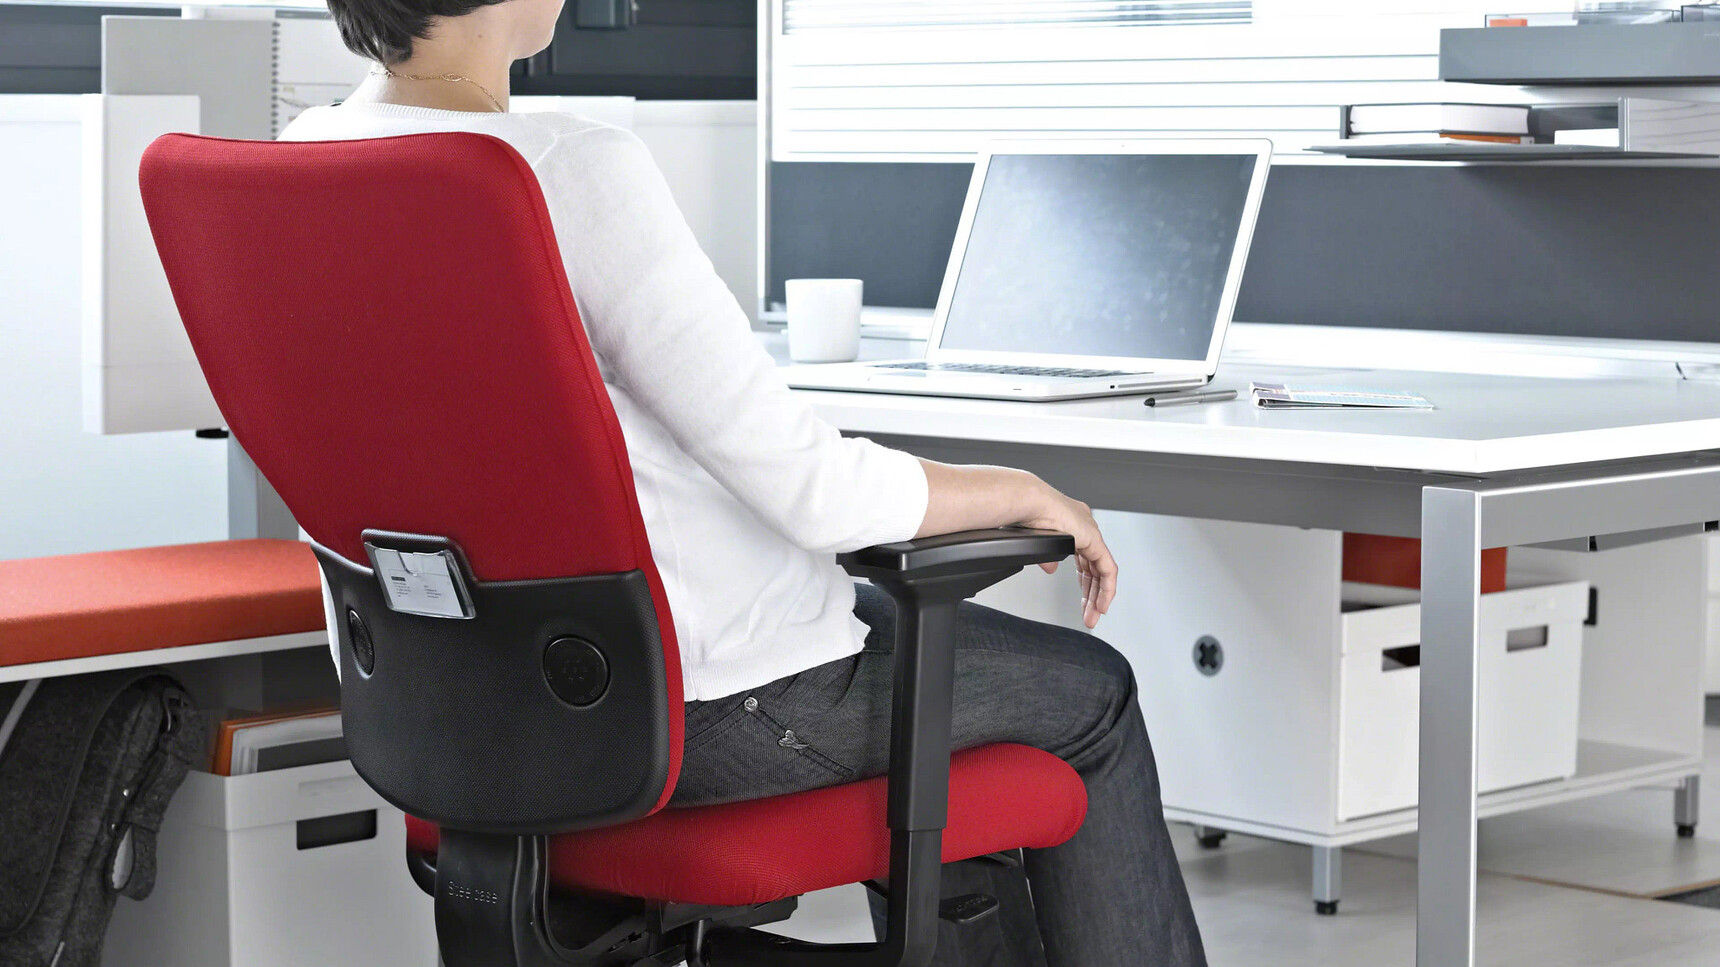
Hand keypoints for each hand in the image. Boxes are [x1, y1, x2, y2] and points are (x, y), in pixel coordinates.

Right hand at [1021, 486, 1116, 629]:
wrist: (1027, 502)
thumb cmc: (1024, 514)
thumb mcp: (1037, 544)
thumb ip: (1047, 557)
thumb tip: (1050, 568)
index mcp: (1072, 524)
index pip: (1084, 559)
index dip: (1085, 582)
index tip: (1083, 601)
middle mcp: (1085, 527)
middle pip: (1093, 569)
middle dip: (1091, 595)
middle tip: (1089, 615)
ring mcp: (1091, 533)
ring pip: (1102, 572)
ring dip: (1098, 596)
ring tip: (1094, 615)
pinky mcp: (1094, 540)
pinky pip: (1108, 570)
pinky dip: (1106, 589)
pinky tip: (1101, 604)